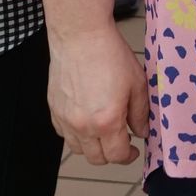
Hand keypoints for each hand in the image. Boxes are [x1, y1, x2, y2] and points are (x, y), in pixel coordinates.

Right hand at [47, 25, 148, 165]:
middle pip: (96, 158)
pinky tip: (86, 118)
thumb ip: (141, 113)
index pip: (117, 156)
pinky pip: (64, 134)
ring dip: (93, 146)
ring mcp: (65, 119)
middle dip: (111, 153)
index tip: (133, 149)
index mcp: (107, 122)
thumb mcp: (137, 83)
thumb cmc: (111, 55)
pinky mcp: (53, 110)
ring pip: (78, 149)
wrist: (81, 36)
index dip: (128, 156)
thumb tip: (142, 132)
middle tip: (121, 140)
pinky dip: (75, 133)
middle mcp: (83, 126)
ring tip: (104, 129)